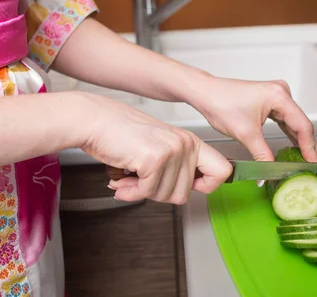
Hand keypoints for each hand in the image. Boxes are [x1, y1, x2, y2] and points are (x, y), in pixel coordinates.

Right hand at [77, 92, 232, 203]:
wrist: (93, 120)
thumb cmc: (119, 133)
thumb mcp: (158, 146)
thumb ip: (176, 166)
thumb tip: (187, 192)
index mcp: (190, 140)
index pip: (223, 171)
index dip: (208, 186)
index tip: (192, 188)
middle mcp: (185, 144)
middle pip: (184, 194)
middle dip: (158, 193)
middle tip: (141, 181)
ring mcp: (172, 151)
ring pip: (166, 196)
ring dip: (141, 192)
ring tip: (129, 176)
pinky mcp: (154, 159)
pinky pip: (146, 192)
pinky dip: (130, 192)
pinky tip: (122, 180)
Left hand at [189, 77, 316, 162]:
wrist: (205, 93)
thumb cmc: (221, 103)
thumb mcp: (245, 134)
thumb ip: (262, 155)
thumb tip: (269, 173)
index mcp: (279, 96)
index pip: (302, 126)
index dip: (310, 148)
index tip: (315, 164)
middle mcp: (281, 92)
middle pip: (301, 124)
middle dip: (308, 146)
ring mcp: (276, 96)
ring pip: (293, 123)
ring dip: (299, 141)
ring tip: (308, 160)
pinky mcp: (269, 101)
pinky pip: (284, 120)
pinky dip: (289, 134)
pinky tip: (294, 147)